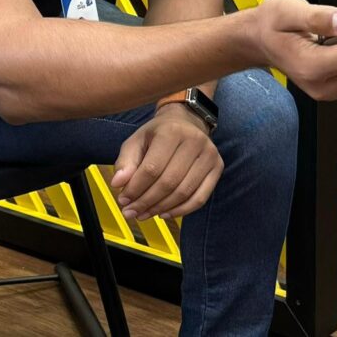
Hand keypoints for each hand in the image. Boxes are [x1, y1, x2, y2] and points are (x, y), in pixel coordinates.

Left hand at [110, 104, 222, 221]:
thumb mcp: (136, 141)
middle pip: (169, 182)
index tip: (123, 200)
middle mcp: (195, 141)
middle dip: (146, 202)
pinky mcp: (218, 167)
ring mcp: (210, 154)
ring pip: (184, 192)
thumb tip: (118, 184)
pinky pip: (201, 198)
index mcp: (172, 131)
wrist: (187, 122)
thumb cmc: (158, 134)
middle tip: (131, 212)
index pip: (152, 168)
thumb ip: (125, 161)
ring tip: (144, 214)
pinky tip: (164, 214)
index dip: (135, 189)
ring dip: (161, 208)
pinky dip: (181, 211)